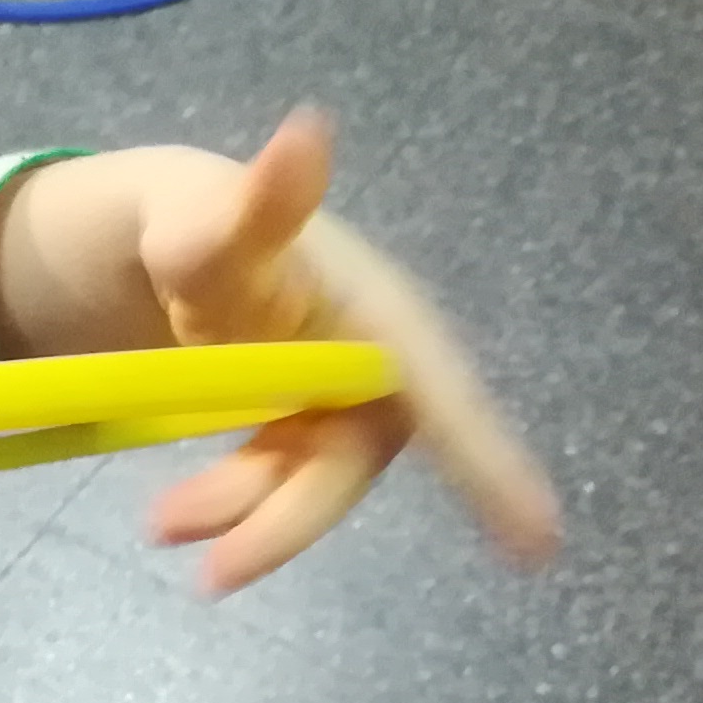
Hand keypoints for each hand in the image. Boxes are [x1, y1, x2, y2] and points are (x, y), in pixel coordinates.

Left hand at [135, 109, 562, 593]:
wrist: (169, 237)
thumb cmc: (207, 226)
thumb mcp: (220, 221)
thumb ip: (265, 199)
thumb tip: (307, 130)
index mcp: (381, 323)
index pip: (448, 401)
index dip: (493, 468)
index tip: (541, 543)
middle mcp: (373, 371)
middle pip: (352, 463)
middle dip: (290, 519)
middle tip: (217, 572)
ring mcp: (333, 406)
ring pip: (306, 482)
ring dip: (247, 516)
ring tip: (162, 527)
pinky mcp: (295, 430)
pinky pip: (276, 482)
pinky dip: (233, 506)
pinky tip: (180, 517)